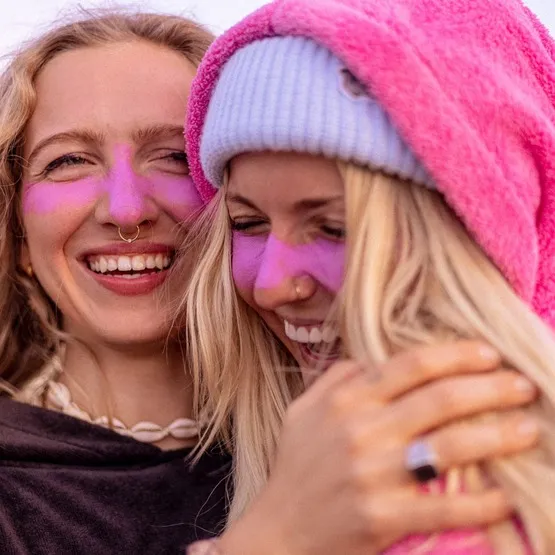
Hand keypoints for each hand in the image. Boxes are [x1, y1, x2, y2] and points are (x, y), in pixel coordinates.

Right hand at [220, 341, 538, 554]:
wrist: (279, 530)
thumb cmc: (295, 465)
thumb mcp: (303, 409)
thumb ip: (337, 377)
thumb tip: (373, 357)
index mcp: (345, 400)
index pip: (411, 365)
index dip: (456, 355)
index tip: (489, 353)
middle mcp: (360, 430)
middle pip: (440, 399)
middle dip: (490, 388)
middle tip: (524, 385)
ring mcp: (372, 474)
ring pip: (450, 447)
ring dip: (498, 436)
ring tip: (529, 429)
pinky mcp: (381, 516)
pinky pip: (444, 506)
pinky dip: (482, 501)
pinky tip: (507, 495)